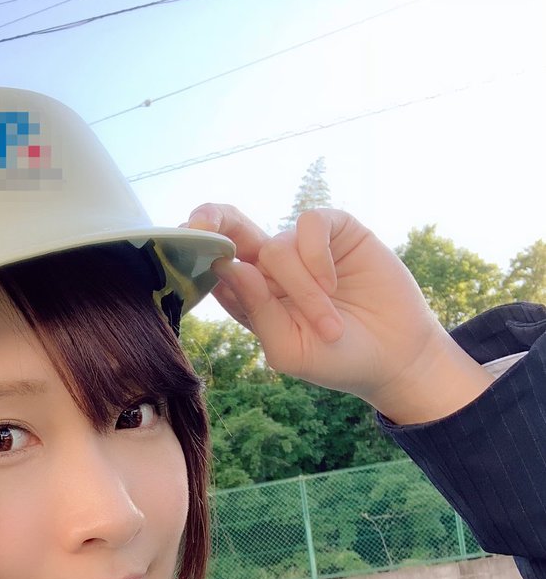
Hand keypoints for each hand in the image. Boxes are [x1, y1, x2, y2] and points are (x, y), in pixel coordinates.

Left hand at [185, 204, 490, 422]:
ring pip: (277, 247)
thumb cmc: (336, 360)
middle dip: (210, 219)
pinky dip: (316, 257)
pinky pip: (310, 224)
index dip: (195, 252)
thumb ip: (257, 310)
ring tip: (328, 324)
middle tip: (199, 224)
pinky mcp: (336, 231)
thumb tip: (230, 267)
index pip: (213, 265)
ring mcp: (303, 247)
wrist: (394, 356)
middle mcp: (271, 267)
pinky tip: (333, 285)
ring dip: (301, 289)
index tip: (184, 246)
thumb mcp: (288, 348)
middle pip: (230, 227)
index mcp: (251, 296)